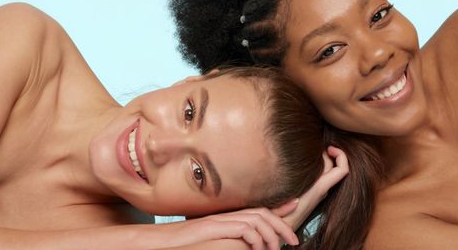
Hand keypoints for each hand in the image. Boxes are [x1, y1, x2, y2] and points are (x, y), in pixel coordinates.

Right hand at [166, 205, 298, 249]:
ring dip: (272, 234)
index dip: (278, 212)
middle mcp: (227, 216)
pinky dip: (256, 238)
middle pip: (261, 213)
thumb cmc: (186, 246)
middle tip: (294, 240)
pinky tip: (259, 249)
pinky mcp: (214, 226)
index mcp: (228, 219)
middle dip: (282, 225)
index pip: (258, 211)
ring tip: (279, 249)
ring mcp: (220, 220)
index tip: (293, 214)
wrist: (163, 242)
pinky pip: (243, 228)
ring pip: (256, 219)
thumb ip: (231, 240)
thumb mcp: (215, 242)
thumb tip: (246, 246)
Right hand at [273, 146, 348, 229]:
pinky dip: (317, 165)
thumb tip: (295, 201)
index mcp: (318, 189)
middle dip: (328, 152)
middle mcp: (321, 189)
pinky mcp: (312, 195)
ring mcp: (317, 192)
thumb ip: (287, 204)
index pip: (342, 170)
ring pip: (327, 170)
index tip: (329, 147)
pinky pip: (321, 175)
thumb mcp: (280, 209)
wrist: (280, 232)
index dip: (341, 155)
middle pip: (333, 165)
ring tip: (308, 149)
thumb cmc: (279, 220)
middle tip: (315, 143)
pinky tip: (302, 161)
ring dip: (322, 158)